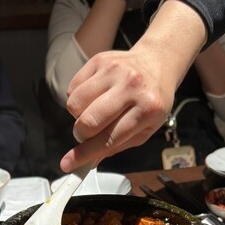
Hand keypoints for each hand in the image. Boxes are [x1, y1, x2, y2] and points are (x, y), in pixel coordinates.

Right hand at [60, 0, 206, 172]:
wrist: (157, 63)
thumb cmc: (150, 103)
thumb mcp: (143, 130)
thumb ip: (116, 146)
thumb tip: (88, 162)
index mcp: (146, 110)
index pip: (108, 139)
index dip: (85, 154)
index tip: (68, 164)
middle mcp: (131, 87)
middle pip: (88, 121)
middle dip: (81, 135)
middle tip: (87, 135)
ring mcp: (114, 71)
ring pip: (75, 104)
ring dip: (78, 116)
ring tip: (93, 112)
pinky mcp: (100, 60)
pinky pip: (73, 87)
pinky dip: (77, 97)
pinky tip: (92, 97)